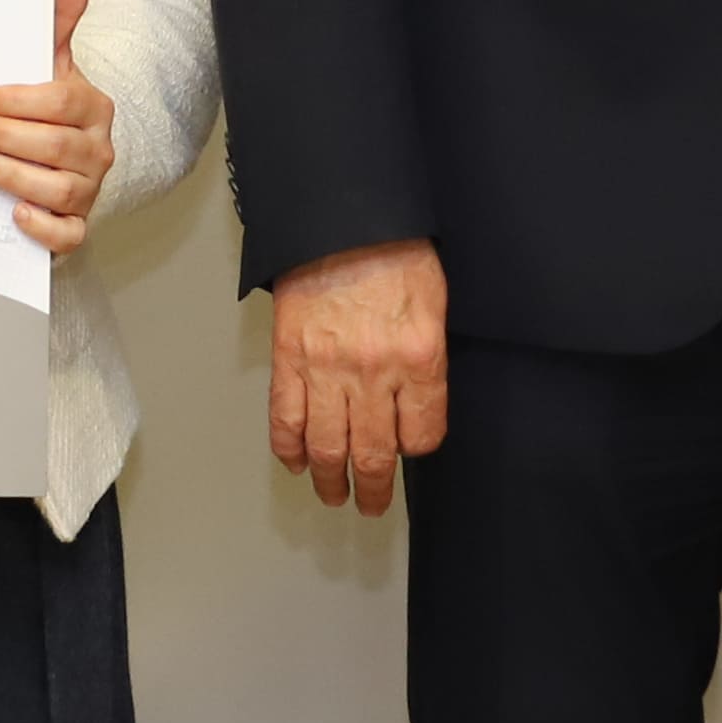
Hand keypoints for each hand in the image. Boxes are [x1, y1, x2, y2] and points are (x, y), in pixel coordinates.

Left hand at [0, 0, 119, 256]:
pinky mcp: (76, 225)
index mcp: (92, 106)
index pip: (61, 102)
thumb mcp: (51, 63)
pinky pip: (68, 233)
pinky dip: (43, 227)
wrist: (53, 165)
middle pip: (57, 146)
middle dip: (7, 137)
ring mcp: (89, 190)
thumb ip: (59, 18)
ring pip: (61, 189)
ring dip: (15, 177)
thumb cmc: (45, 110)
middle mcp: (96, 149)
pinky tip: (15, 215)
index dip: (20, 101)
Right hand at [266, 237, 449, 513]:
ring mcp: (326, 370)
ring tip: (334, 496)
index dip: (416, 447)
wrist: (340, 217)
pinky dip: (288, 449)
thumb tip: (416, 401)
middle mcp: (373, 372)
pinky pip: (285, 419)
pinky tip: (295, 463)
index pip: (422, 434)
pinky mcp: (289, 359)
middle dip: (373, 489)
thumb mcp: (435, 304)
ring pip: (327, 447)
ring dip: (331, 480)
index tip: (410, 447)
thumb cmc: (394, 251)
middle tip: (370, 505)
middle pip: (374, 454)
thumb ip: (428, 359)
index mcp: (419, 358)